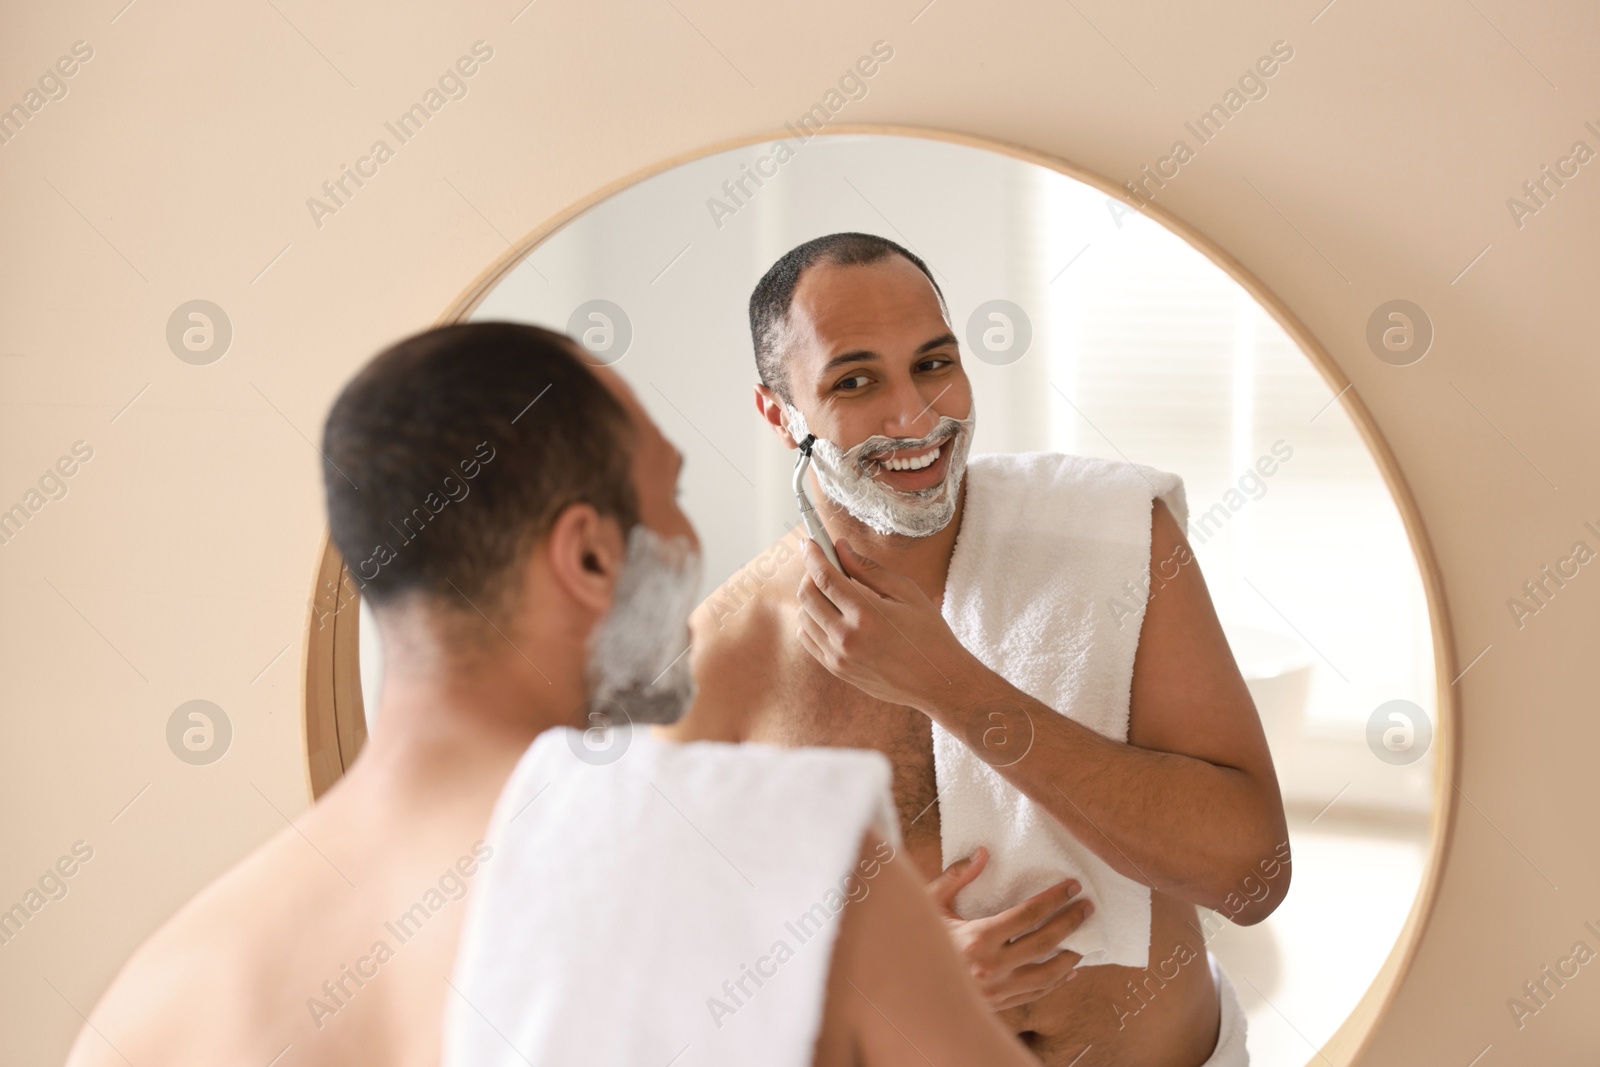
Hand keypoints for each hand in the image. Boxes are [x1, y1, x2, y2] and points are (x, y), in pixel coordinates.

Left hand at [795, 538, 974, 710]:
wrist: (937, 682)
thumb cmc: (929, 634)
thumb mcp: (907, 593)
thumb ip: (870, 569)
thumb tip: (841, 547)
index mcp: (867, 615)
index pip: (825, 577)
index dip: (812, 555)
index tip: (809, 542)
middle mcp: (847, 638)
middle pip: (807, 596)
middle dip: (810, 573)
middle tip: (825, 565)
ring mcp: (839, 657)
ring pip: (804, 617)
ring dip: (811, 597)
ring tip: (832, 590)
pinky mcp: (837, 670)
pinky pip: (808, 639)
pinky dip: (812, 620)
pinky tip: (830, 614)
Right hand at [926, 846, 1091, 1011]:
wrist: (908, 988)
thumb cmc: (918, 941)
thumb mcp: (930, 904)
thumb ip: (957, 877)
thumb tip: (983, 852)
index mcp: (978, 938)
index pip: (1028, 914)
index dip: (1054, 898)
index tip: (1072, 886)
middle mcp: (992, 966)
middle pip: (1045, 941)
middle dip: (1070, 921)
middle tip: (1087, 907)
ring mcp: (998, 990)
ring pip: (1047, 973)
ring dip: (1070, 955)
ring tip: (1084, 939)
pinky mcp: (998, 1005)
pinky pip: (1035, 994)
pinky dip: (1055, 983)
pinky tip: (1067, 972)